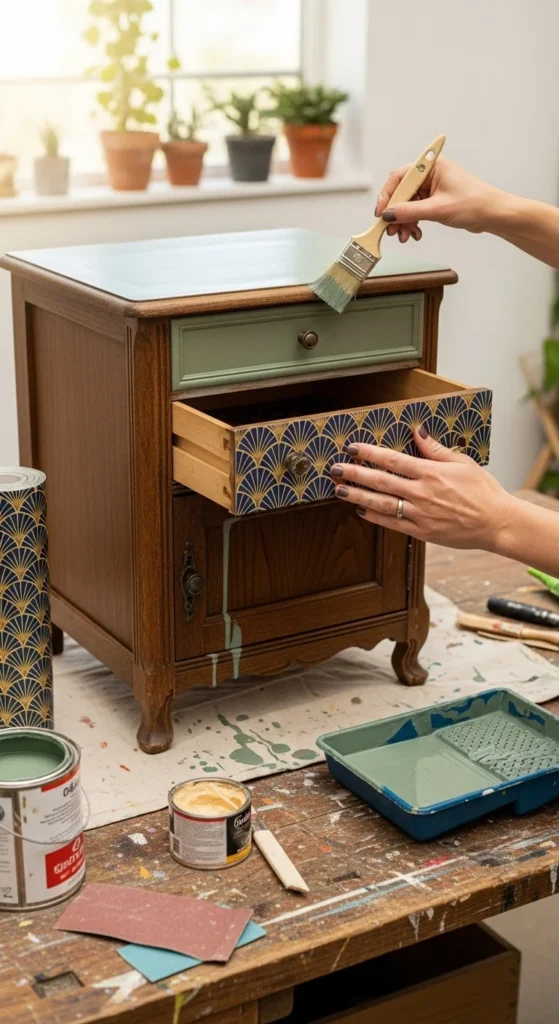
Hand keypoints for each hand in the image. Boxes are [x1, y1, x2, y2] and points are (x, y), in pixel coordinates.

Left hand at [330, 428, 514, 551]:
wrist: (496, 522)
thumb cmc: (483, 491)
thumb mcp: (462, 462)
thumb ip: (435, 449)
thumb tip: (417, 431)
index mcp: (431, 473)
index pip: (392, 460)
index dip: (369, 453)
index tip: (352, 448)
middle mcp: (422, 493)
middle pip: (381, 481)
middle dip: (355, 473)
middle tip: (335, 468)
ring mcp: (420, 514)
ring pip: (382, 504)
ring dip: (358, 495)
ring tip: (340, 490)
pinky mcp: (422, 532)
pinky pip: (392, 524)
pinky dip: (374, 517)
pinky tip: (361, 510)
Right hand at [375, 157, 502, 242]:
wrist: (493, 215)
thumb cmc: (475, 204)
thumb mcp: (438, 209)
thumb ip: (410, 212)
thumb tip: (388, 215)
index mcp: (431, 167)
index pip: (400, 178)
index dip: (387, 195)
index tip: (381, 213)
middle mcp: (429, 175)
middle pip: (401, 193)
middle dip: (395, 213)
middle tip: (392, 230)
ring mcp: (431, 188)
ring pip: (407, 204)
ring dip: (403, 221)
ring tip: (406, 236)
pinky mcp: (434, 201)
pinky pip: (415, 211)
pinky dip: (412, 223)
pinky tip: (416, 233)